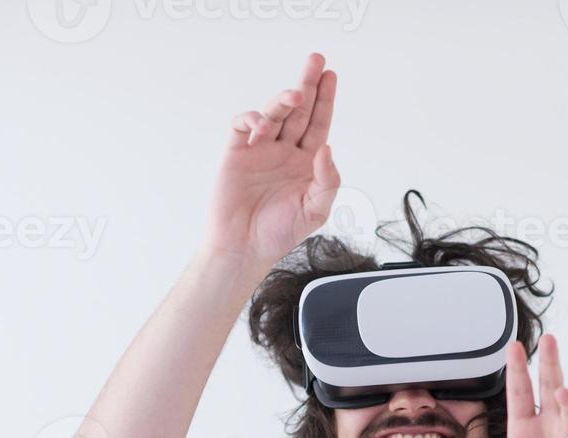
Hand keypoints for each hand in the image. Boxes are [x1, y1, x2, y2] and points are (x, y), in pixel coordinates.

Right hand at [204, 52, 340, 266]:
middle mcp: (285, 151)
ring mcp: (261, 149)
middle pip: (298, 110)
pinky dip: (253, 119)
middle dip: (307, 84)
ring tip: (296, 93)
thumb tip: (327, 148)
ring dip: (284, 99)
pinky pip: (244, 124)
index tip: (331, 76)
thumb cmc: (280, 233)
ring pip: (274, 113)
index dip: (325, 100)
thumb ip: (328, 180)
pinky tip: (262, 127)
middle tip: (315, 60)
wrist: (244, 248)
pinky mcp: (237, 151)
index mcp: (307, 163)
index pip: (319, 124)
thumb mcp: (316, 210)